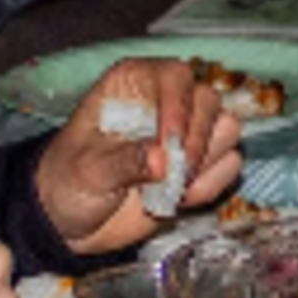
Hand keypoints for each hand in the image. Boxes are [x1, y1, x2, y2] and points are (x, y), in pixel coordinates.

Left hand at [36, 58, 247, 249]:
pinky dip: (210, 185)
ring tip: (172, 188)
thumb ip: (124, 162)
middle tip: (173, 174)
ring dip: (206, 164)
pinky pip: (229, 165)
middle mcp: (165, 102)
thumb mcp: (86, 171)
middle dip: (197, 142)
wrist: (72, 221)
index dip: (179, 107)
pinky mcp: (200, 164)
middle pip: (209, 101)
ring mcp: (186, 133)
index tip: (170, 146)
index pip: (174, 76)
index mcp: (133, 84)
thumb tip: (161, 162)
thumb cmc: (68, 181)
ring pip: (227, 130)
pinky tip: (179, 199)